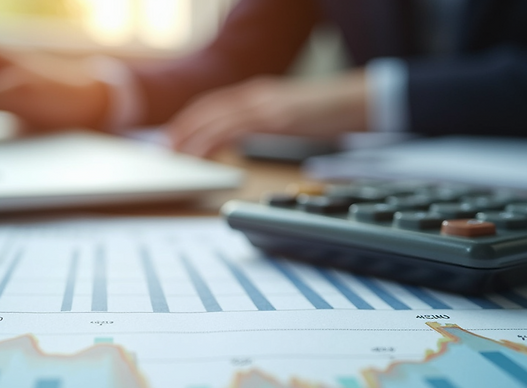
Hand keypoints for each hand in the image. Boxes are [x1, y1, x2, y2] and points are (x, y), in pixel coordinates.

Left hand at [167, 71, 368, 156]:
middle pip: (208, 109)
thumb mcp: (291, 115)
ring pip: (216, 119)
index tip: (175, 134)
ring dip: (191, 137)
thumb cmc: (331, 112)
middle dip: (184, 128)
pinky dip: (212, 142)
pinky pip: (234, 130)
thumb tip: (246, 139)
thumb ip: (267, 122)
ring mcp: (266, 105)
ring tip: (176, 155)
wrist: (360, 101)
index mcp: (260, 93)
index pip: (215, 103)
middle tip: (166, 148)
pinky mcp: (276, 118)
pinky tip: (202, 155)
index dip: (192, 118)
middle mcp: (258, 94)